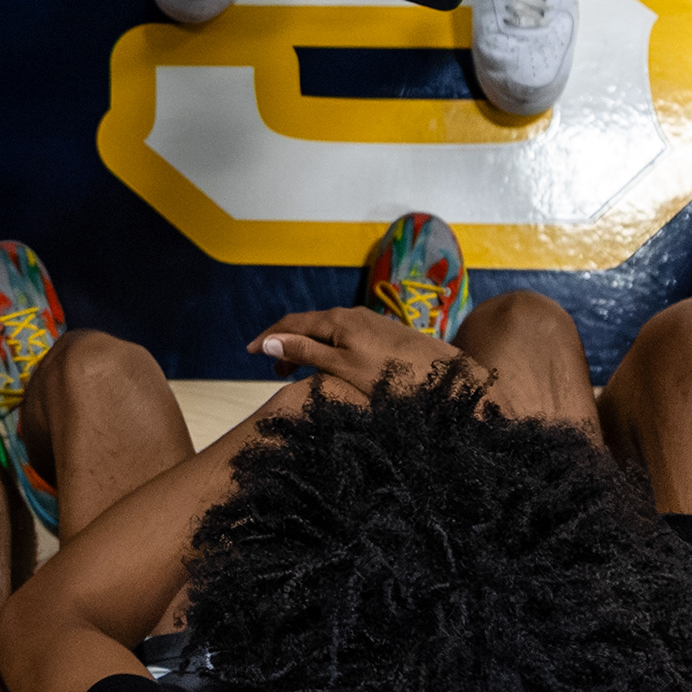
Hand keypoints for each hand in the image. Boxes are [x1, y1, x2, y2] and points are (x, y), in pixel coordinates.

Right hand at [249, 304, 462, 393]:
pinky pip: (343, 337)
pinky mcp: (382, 333)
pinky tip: (330, 366)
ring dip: (307, 348)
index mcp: (337, 320)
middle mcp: (351, 315)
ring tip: (297, 371)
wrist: (444, 374)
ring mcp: (368, 322)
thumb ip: (305, 353)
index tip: (247, 352)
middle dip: (286, 344)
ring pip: (327, 332)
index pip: (291, 324)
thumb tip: (268, 343)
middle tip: (272, 370)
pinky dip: (326, 350)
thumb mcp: (342, 368)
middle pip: (308, 325)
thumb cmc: (393, 376)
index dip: (267, 338)